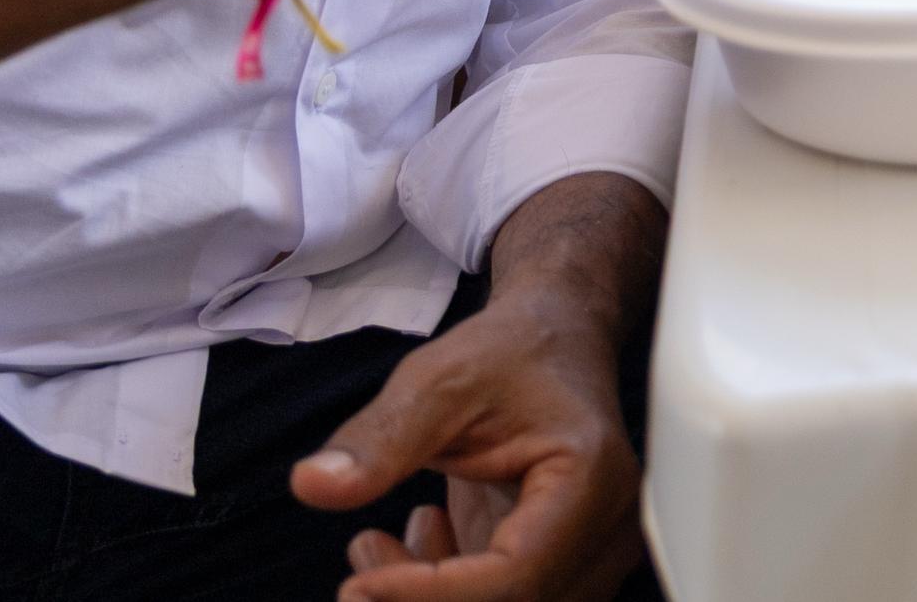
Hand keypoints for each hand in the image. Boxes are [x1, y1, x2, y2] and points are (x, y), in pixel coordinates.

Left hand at [295, 177, 657, 601]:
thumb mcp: (438, 380)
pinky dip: (440, 591)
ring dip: (429, 598)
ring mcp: (586, 557)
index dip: (433, 594)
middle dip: (424, 601)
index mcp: (588, 480)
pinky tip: (411, 541)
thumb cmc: (510, 353)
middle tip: (353, 581)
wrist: (556, 340)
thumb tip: (312, 485)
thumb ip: (381, 439)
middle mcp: (604, 532)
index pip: (517, 574)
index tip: (359, 587)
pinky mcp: (557, 568)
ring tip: (373, 546)